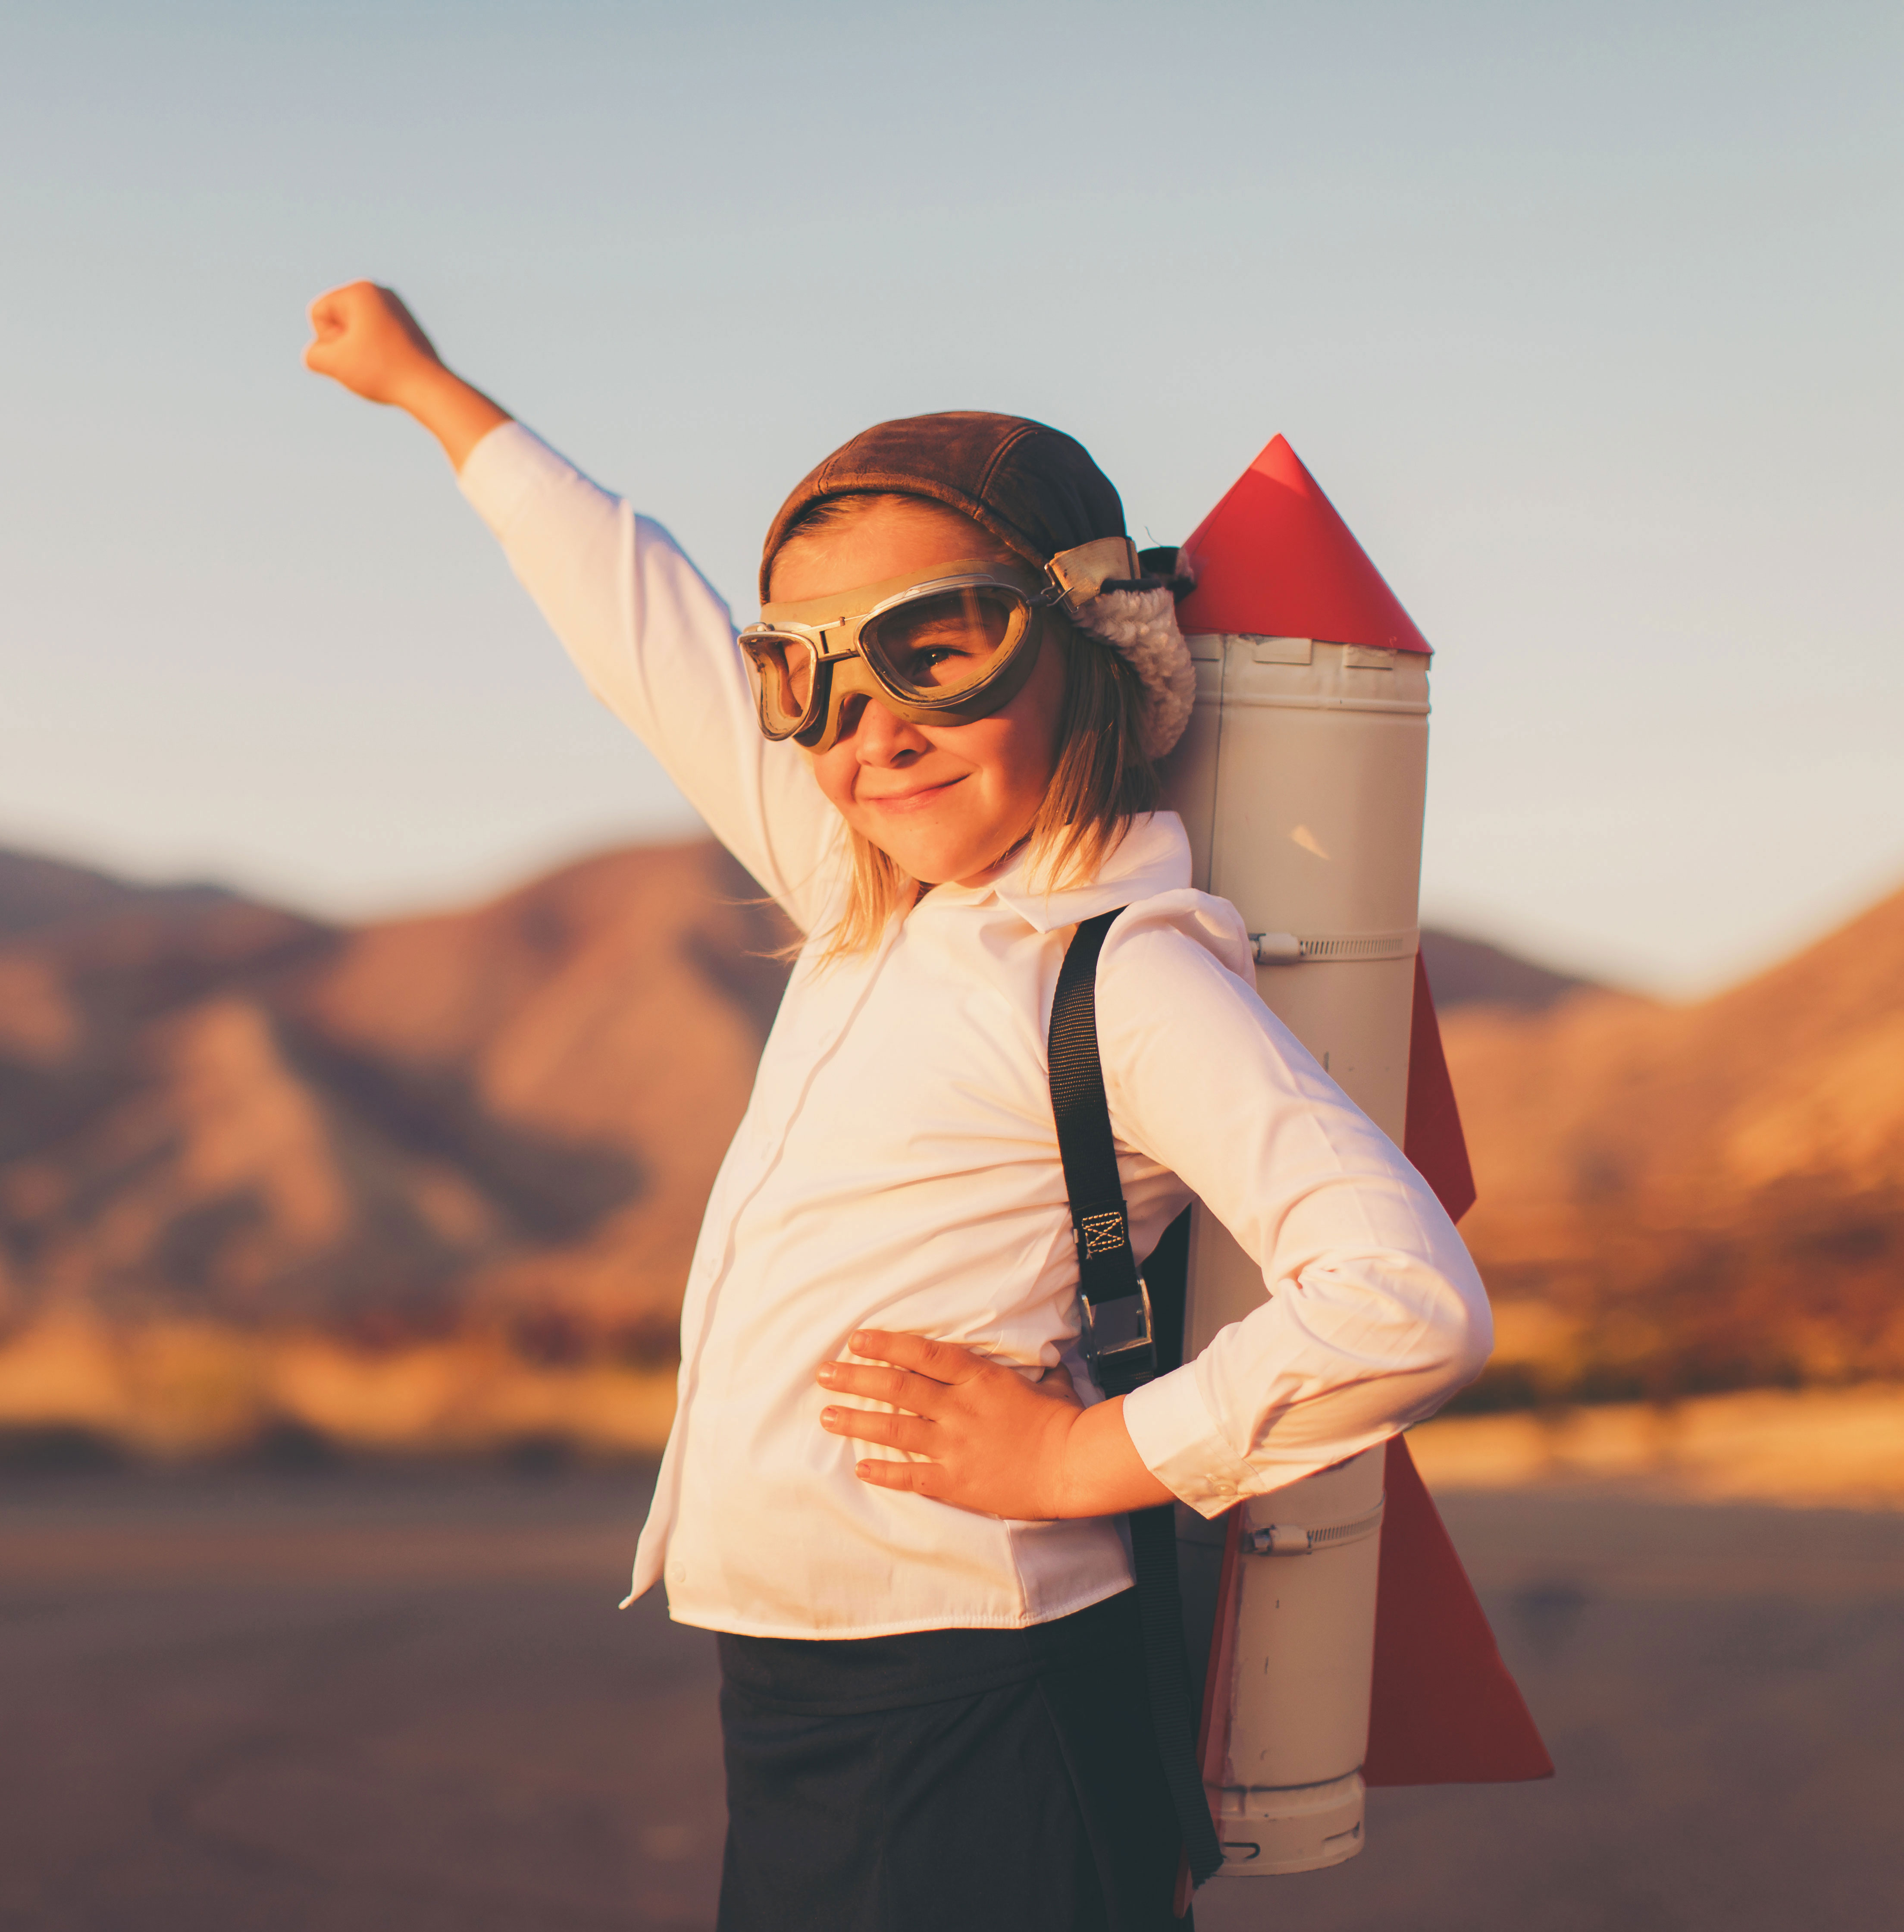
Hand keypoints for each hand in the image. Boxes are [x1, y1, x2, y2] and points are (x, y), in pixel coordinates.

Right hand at [302, 280, 508, 468]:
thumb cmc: (381, 372)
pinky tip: (392, 365)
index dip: (327, 340)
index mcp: (360, 289)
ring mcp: (396, 306)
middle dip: (344, 344)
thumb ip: (313, 355)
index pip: (318, 313)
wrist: (429, 388)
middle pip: (337, 321)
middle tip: (369, 360)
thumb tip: (321, 352)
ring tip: (381, 364)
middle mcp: (379, 290)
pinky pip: (375, 339)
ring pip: (356, 332)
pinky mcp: (407, 325)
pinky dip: (377, 354)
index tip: (354, 352)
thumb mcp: (334, 364)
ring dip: (359, 351)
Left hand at [817, 1329, 1173, 1519]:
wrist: (1073, 1464)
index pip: (922, 1354)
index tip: (856, 1340)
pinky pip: (911, 1475)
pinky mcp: (956, 1480)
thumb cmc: (1061, 1419)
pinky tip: (860, 1468)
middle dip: (856, 1378)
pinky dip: (884, 1472)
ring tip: (827, 1416)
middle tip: (824, 1373)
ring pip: (894, 1429)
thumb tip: (1020, 1354)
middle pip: (897, 1387)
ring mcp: (954, 1445)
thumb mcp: (1040, 1380)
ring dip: (857, 1421)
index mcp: (978, 1378)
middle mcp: (959, 1408)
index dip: (886, 1345)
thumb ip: (1015, 1369)